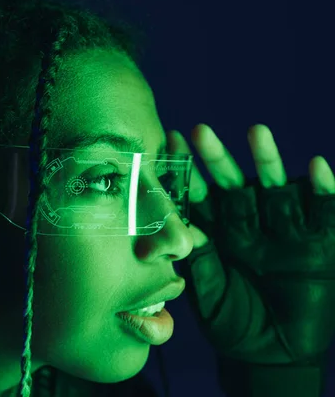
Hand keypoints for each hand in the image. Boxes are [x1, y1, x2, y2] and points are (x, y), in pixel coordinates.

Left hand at [168, 123, 334, 365]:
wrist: (272, 354)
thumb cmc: (233, 322)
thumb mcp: (210, 293)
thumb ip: (200, 261)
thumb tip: (183, 228)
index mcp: (220, 235)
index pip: (201, 199)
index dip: (186, 175)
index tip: (168, 145)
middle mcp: (251, 225)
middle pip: (233, 185)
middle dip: (217, 160)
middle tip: (199, 132)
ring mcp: (285, 230)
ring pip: (276, 188)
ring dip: (267, 160)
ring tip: (255, 132)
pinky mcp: (321, 242)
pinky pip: (325, 211)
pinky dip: (323, 190)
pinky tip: (315, 166)